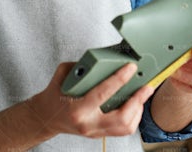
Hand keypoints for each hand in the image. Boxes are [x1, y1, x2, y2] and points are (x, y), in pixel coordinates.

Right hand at [30, 62, 154, 137]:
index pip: (102, 94)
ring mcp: (95, 132)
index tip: (131, 68)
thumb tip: (102, 58)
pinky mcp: (99, 134)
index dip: (119, 79)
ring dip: (138, 110)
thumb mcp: (63, 74)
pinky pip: (122, 129)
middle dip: (138, 101)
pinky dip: (133, 116)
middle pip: (122, 118)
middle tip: (147, 86)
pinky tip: (135, 104)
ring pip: (125, 127)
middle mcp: (88, 124)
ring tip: (143, 95)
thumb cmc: (54, 95)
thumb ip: (81, 66)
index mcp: (78, 109)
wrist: (45, 117)